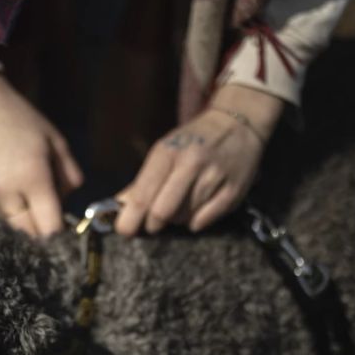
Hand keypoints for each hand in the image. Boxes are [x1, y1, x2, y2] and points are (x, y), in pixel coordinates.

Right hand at [0, 74, 82, 236]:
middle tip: (48, 212)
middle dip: (42, 229)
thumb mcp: (57, 143)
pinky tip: (9, 190)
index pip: (50, 228)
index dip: (61, 231)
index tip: (66, 225)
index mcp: (32, 178)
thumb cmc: (22, 121)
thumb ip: (70, 178)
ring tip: (26, 196)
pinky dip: (6, 211)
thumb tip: (67, 205)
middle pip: (30, 235)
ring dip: (23, 221)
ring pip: (11, 228)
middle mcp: (6, 194)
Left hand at [115, 85, 284, 234]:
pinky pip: (203, 222)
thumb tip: (117, 207)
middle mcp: (191, 163)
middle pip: (162, 213)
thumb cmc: (192, 141)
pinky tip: (198, 207)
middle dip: (153, 224)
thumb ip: (141, 181)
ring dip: (176, 219)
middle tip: (153, 222)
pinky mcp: (234, 191)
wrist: (237, 124)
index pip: (142, 195)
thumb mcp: (163, 151)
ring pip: (182, 219)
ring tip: (181, 203)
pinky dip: (195, 221)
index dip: (130, 219)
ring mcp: (214, 177)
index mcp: (168, 152)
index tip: (126, 229)